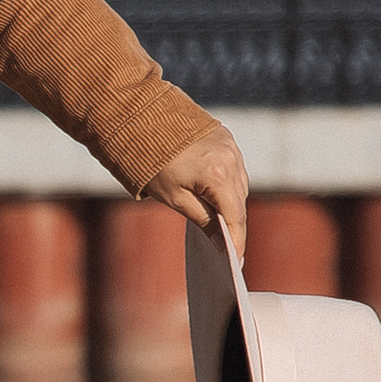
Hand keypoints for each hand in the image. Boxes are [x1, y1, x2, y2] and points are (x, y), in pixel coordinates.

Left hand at [141, 130, 249, 262]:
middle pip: (239, 201)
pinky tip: (216, 194)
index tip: (236, 260)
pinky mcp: (226, 138)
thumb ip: (202, 220)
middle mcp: (231, 158)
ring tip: (220, 223)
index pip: (235, 216)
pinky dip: (227, 183)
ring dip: (231, 202)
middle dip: (233, 223)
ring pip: (239, 184)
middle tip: (227, 247)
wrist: (140, 121)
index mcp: (218, 175)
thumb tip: (220, 242)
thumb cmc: (152, 163)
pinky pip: (234, 167)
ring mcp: (231, 146)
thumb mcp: (174, 198)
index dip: (236, 241)